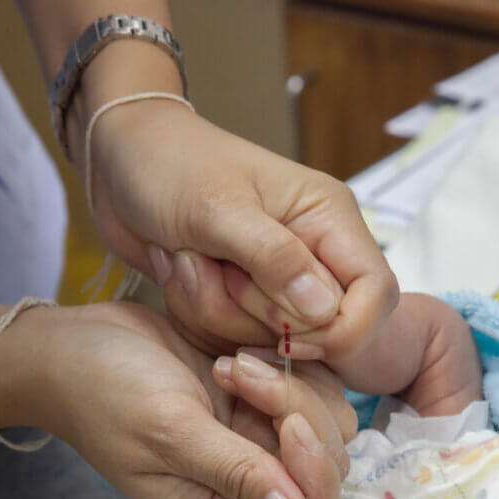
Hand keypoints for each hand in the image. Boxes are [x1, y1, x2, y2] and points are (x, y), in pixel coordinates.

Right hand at [34, 301, 354, 498]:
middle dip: (301, 416)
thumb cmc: (103, 391)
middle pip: (326, 473)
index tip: (287, 425)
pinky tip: (239, 352)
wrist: (72, 345)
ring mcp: (255, 441)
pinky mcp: (258, 402)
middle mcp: (245, 487)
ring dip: (291, 385)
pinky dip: (289, 366)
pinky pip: (311, 388)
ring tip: (232, 362)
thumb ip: (233, 473)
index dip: (317, 485)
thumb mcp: (165, 430)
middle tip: (241, 374)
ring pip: (326, 425)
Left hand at [84, 100, 397, 356]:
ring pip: (272, 339)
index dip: (341, 330)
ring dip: (218, 310)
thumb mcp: (218, 207)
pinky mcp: (243, 297)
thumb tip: (325, 310)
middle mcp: (314, 252)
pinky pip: (236, 335)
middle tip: (215, 267)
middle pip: (322, 329)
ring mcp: (277, 278)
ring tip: (188, 260)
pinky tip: (182, 270)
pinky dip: (201, 313)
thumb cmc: (170, 163)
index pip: (376, 295)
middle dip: (258, 315)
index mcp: (329, 219)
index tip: (284, 335)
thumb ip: (273, 258)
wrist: (122, 159)